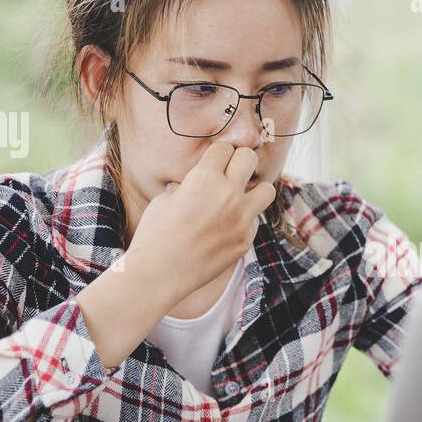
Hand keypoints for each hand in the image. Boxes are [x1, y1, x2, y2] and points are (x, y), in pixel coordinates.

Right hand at [76, 142, 274, 370]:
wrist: (159, 274)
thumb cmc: (155, 233)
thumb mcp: (165, 199)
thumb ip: (189, 184)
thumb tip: (196, 179)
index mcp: (204, 179)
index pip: (224, 147)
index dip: (217, 153)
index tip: (212, 162)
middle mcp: (228, 195)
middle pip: (249, 158)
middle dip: (239, 162)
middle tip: (229, 173)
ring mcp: (241, 220)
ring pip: (266, 189)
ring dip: (253, 189)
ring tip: (238, 197)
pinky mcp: (245, 240)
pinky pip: (255, 220)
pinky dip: (245, 219)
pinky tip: (226, 227)